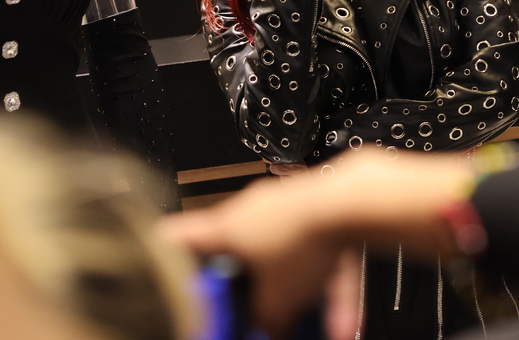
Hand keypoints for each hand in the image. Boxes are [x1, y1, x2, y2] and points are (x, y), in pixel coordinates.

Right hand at [159, 150, 475, 339]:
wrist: (354, 202)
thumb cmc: (306, 235)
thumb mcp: (276, 300)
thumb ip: (263, 321)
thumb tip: (265, 330)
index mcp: (228, 225)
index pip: (180, 236)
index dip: (163, 251)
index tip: (154, 263)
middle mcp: (253, 210)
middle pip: (239, 253)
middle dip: (248, 288)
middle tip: (249, 313)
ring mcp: (289, 207)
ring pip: (288, 259)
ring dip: (300, 296)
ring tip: (313, 328)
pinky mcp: (321, 211)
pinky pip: (320, 255)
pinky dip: (331, 287)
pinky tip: (346, 321)